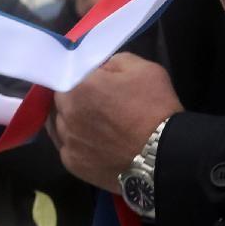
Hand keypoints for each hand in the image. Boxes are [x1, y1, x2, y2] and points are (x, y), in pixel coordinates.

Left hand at [48, 54, 183, 191]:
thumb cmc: (155, 108)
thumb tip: (100, 69)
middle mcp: (67, 113)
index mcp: (80, 87)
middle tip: (95, 104)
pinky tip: (92, 144)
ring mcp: (68, 141)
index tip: (96, 84)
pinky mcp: (73, 163)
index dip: (82, 80)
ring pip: (59, 125)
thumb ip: (115, 61)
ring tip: (93, 126)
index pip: (68, 75)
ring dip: (72, 122)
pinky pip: (66, 148)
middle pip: (60, 101)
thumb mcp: (143, 69)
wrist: (165, 155)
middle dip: (74, 99)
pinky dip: (76, 144)